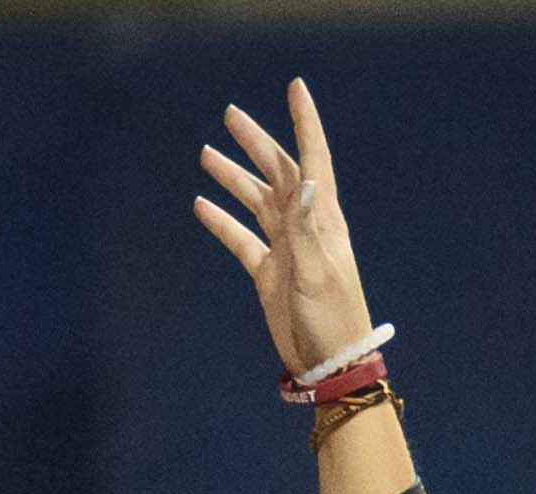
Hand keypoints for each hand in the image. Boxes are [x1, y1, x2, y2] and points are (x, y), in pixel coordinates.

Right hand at [195, 80, 373, 382]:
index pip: (313, 159)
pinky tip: (201, 205)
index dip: (305, 123)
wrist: (329, 363)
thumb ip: (306, 228)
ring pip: (256, 202)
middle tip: (231, 115)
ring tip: (207, 154)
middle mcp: (304, 226)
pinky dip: (222, 222)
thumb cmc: (334, 318)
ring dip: (233, 178)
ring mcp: (285, 248)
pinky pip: (241, 239)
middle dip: (256, 143)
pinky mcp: (268, 272)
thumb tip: (305, 181)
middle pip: (277, 172)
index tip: (295, 87)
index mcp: (323, 218)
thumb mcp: (318, 272)